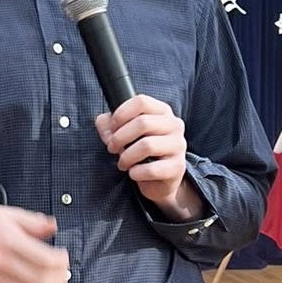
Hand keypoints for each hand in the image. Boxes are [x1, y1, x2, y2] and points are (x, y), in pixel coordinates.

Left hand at [95, 96, 200, 215]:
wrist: (159, 180)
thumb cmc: (141, 152)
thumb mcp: (125, 134)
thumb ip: (109, 124)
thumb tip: (103, 123)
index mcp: (162, 111)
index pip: (141, 102)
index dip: (121, 114)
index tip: (112, 128)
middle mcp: (174, 125)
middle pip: (142, 123)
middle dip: (119, 138)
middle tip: (112, 148)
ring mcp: (178, 146)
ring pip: (147, 145)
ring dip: (126, 157)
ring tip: (122, 163)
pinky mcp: (177, 167)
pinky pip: (152, 169)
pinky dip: (136, 173)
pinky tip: (134, 173)